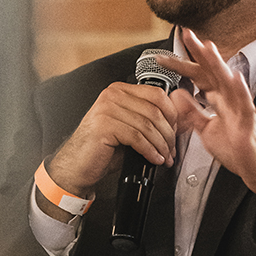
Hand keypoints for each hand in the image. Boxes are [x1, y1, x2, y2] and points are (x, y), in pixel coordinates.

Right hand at [38, 82, 177, 220]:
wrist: (77, 165)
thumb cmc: (104, 149)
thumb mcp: (131, 129)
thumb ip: (150, 121)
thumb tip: (178, 124)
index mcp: (120, 90)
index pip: (157, 94)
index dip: (172, 115)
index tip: (176, 132)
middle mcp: (112, 95)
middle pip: (155, 110)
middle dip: (169, 134)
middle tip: (172, 150)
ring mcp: (107, 108)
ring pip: (148, 125)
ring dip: (161, 145)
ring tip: (165, 157)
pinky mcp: (104, 125)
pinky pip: (137, 137)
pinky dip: (150, 150)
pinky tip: (154, 158)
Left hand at [161, 29, 255, 197]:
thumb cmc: (237, 148)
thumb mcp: (206, 130)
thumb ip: (193, 113)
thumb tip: (178, 96)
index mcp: (219, 100)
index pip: (199, 76)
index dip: (184, 63)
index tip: (166, 53)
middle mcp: (229, 99)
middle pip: (212, 71)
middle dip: (199, 52)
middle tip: (187, 34)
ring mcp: (240, 108)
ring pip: (227, 81)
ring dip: (218, 64)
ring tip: (208, 48)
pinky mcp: (248, 121)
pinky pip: (244, 103)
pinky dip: (240, 90)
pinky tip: (235, 77)